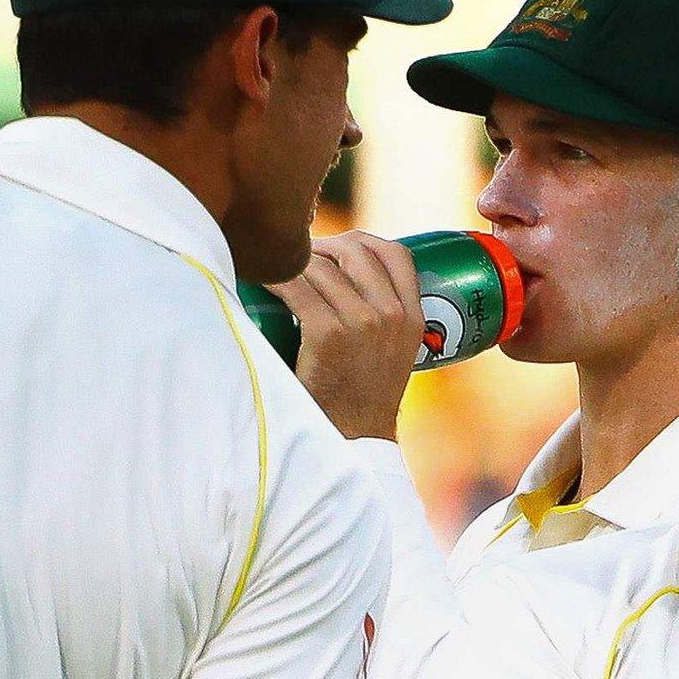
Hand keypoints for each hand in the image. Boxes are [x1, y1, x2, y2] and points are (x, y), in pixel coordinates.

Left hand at [267, 231, 420, 440]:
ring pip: (322, 265)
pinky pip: (296, 287)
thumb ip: (386, 314)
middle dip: (325, 245)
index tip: (340, 247)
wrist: (354, 437)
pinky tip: (264, 280)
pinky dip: (276, 278)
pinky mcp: (328, 334)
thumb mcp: (395, 350)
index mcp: (414, 316)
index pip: (398, 254)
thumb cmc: (365, 393)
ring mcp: (362, 323)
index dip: (365, 241)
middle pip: (357, 251)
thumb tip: (349, 277)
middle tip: (300, 256)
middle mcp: (392, 315)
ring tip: (279, 269)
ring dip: (296, 261)